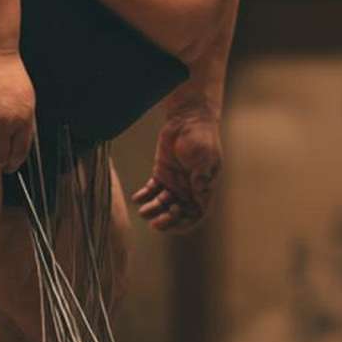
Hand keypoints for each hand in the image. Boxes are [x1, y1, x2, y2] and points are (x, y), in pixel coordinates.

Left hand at [133, 113, 221, 232]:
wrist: (188, 119)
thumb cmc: (201, 137)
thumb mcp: (204, 157)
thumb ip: (202, 176)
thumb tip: (202, 193)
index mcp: (202, 189)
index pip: (196, 214)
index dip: (185, 222)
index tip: (173, 220)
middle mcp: (188, 189)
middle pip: (178, 214)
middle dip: (167, 220)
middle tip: (156, 222)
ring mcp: (174, 182)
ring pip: (163, 204)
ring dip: (153, 210)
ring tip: (144, 211)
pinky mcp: (161, 173)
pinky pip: (151, 191)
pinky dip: (144, 196)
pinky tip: (137, 198)